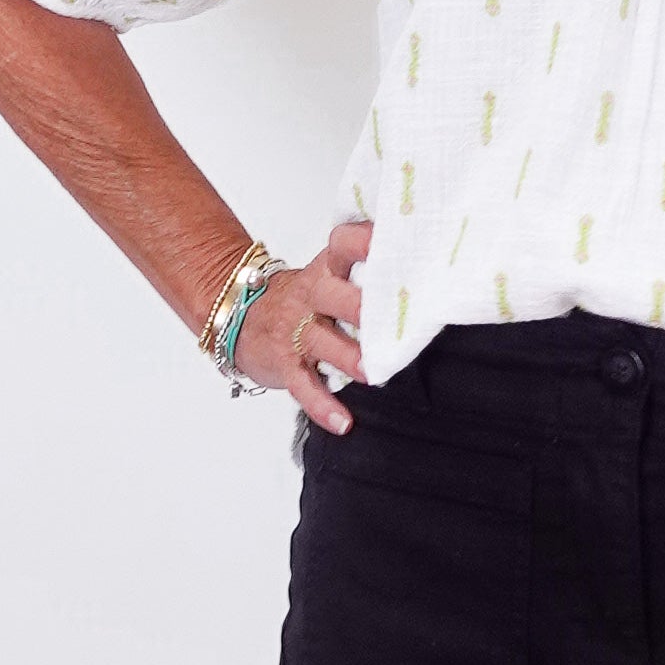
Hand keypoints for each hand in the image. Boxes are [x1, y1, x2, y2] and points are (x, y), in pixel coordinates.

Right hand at [231, 217, 371, 432]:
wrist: (238, 315)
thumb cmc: (301, 297)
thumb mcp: (328, 273)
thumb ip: (367, 271)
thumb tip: (426, 266)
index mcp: (326, 269)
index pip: (342, 245)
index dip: (363, 241)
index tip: (389, 242)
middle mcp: (311, 295)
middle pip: (334, 296)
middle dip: (361, 307)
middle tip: (392, 319)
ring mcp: (296, 330)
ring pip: (323, 342)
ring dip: (349, 357)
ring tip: (372, 372)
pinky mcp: (286, 364)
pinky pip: (304, 387)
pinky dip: (323, 406)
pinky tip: (343, 422)